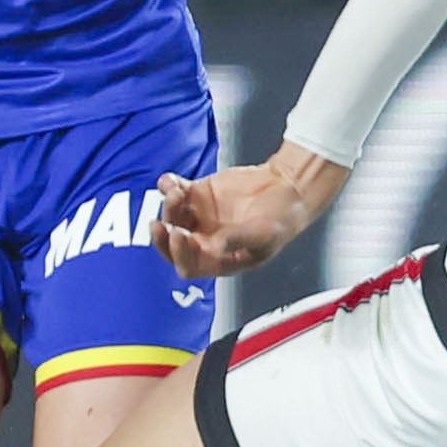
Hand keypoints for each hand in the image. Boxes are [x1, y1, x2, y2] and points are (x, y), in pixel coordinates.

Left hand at [150, 144, 350, 277]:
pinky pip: (176, 192)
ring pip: (172, 216)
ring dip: (169, 206)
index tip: (180, 236)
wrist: (287, 187)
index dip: (180, 255)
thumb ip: (237, 240)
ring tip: (177, 192)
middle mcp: (205, 240)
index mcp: (218, 259)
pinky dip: (168, 186)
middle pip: (173, 245)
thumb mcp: (263, 235)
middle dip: (163, 237)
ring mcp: (199, 217)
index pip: (189, 266)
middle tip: (160, 224)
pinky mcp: (199, 194)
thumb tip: (213, 247)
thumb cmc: (280, 219)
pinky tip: (170, 180)